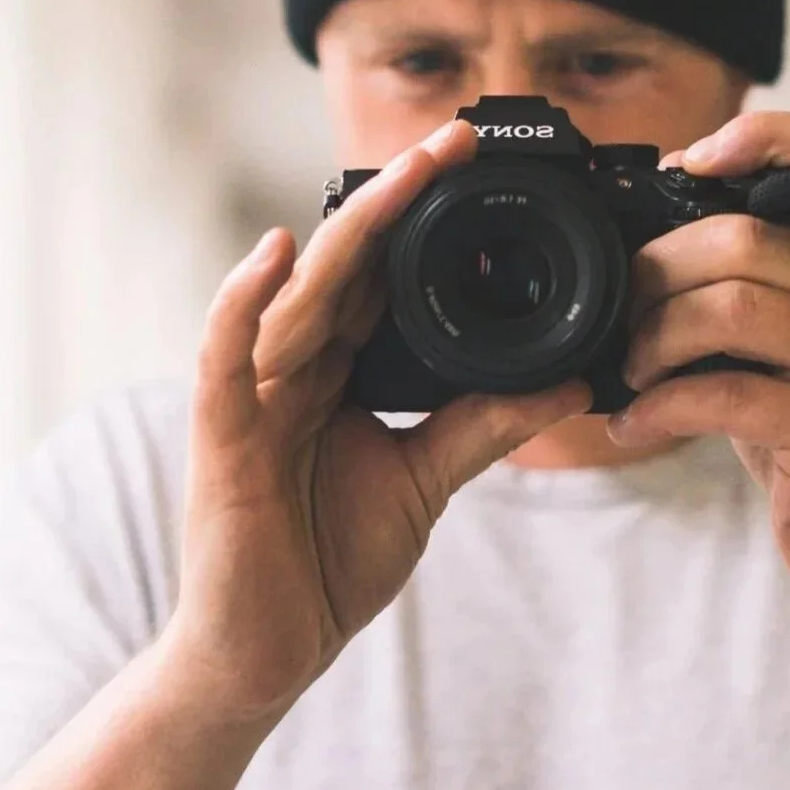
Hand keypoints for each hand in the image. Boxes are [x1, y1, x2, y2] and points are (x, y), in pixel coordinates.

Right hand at [164, 119, 589, 721]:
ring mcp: (256, 394)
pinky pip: (228, 354)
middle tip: (457, 139)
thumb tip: (568, 382)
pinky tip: (276, 251)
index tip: (481, 170)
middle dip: (401, 200)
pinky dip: (246, 301)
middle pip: (347, 265)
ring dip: (351, 230)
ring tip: (406, 173)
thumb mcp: (426, 480)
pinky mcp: (222, 434)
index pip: (384, 276)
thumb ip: (484, 425)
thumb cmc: (328, 560)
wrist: (270, 650)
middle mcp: (296, 366)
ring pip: (299, 293)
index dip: (426, 220)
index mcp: (341, 370)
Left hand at [608, 111, 789, 645]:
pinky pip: (725, 392)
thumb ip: (746, 287)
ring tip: (628, 370)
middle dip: (656, 268)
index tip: (685, 167)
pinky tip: (635, 422)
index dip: (761, 138)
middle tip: (619, 311)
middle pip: (743, 236)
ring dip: (652, 337)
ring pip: (730, 304)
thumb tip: (641, 240)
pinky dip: (660, 405)